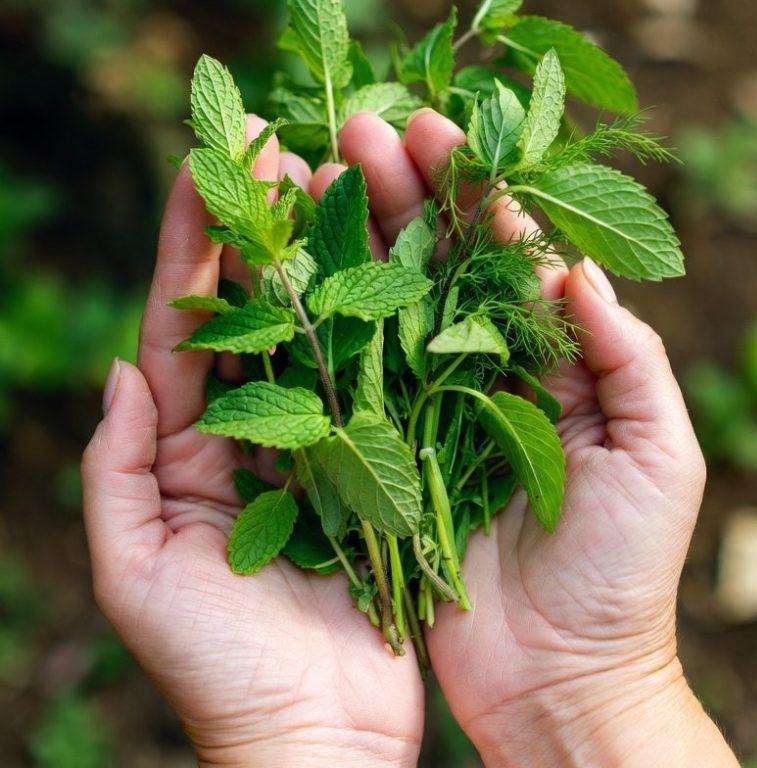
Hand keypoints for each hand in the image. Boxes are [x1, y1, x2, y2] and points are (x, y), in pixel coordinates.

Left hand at [81, 116, 422, 767]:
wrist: (313, 734)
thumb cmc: (215, 669)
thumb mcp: (136, 573)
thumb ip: (118, 470)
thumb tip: (120, 370)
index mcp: (191, 450)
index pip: (183, 330)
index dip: (190, 249)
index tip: (199, 168)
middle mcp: (259, 433)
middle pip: (256, 315)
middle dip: (261, 232)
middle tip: (276, 149)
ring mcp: (327, 444)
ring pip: (323, 336)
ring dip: (327, 261)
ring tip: (338, 181)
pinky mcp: (382, 468)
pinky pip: (384, 385)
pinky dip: (387, 327)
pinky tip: (399, 266)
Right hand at [335, 109, 737, 766]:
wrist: (557, 678)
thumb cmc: (622, 574)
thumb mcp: (659, 458)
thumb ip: (630, 359)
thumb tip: (578, 268)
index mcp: (553, 365)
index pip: (509, 260)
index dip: (475, 195)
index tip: (434, 135)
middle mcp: (484, 377)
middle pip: (440, 269)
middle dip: (404, 195)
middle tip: (359, 132)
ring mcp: (427, 414)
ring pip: (389, 311)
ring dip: (357, 242)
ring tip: (317, 175)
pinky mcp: (383, 460)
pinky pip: (353, 385)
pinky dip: (327, 329)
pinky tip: (294, 274)